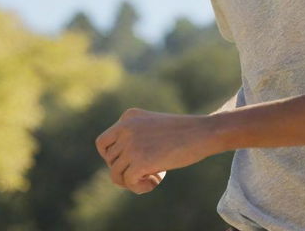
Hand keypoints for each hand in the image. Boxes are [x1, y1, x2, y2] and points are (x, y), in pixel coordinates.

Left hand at [95, 107, 216, 193]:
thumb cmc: (182, 132)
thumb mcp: (152, 127)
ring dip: (132, 181)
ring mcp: (131, 144)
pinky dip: (139, 187)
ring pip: (116, 174)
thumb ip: (133, 140)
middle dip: (124, 170)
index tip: (130, 162)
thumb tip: (116, 171)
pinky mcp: (140, 161)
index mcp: (128, 116)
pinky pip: (128, 182)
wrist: (202, 132)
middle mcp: (126, 128)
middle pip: (109, 160)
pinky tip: (155, 181)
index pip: (103, 143)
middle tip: (146, 171)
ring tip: (153, 177)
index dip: (112, 158)